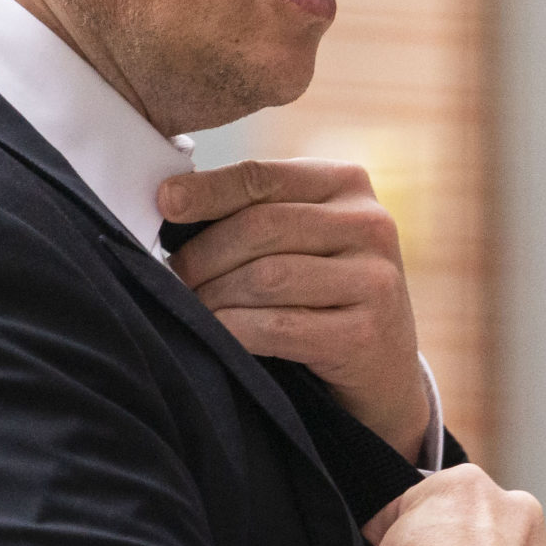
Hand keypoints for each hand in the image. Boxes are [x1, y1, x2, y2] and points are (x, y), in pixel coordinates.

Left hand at [159, 158, 432, 457]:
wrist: (382, 370)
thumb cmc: (321, 294)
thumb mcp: (303, 239)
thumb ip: (256, 213)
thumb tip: (171, 203)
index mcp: (346, 183)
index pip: (263, 175)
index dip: (207, 189)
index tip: (163, 202)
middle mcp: (369, 223)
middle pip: (260, 226)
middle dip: (203, 254)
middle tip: (171, 276)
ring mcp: (374, 278)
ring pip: (266, 277)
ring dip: (214, 296)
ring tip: (192, 307)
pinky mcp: (366, 333)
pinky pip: (278, 327)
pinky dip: (234, 331)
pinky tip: (217, 335)